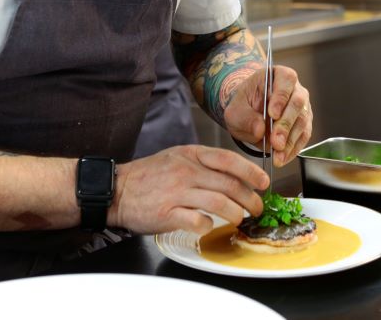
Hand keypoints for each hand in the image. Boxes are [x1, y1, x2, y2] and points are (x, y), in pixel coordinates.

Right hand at [108, 145, 267, 234]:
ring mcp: (176, 192)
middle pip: (229, 184)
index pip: (228, 160)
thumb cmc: (150, 176)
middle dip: (250, 198)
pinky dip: (208, 225)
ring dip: (235, 213)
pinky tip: (209, 226)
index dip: (250, 171)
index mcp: (191, 154)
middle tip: (256, 208)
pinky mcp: (167, 213)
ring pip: (219, 202)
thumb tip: (234, 175)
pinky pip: (197, 220)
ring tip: (239, 219)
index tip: (263, 182)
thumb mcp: (177, 157)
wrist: (117, 190)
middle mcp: (186, 171)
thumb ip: (203, 163)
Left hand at [223, 64, 312, 166]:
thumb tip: (260, 129)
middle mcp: (295, 89)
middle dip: (286, 125)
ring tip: (278, 156)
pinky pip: (303, 136)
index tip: (272, 114)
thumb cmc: (243, 106)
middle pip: (297, 103)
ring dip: (290, 141)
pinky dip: (293, 149)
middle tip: (276, 142)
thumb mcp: (235, 110)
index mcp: (278, 75)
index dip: (281, 97)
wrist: (247, 115)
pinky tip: (283, 158)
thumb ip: (245, 117)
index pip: (285, 81)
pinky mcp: (304, 124)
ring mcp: (302, 107)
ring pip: (303, 122)